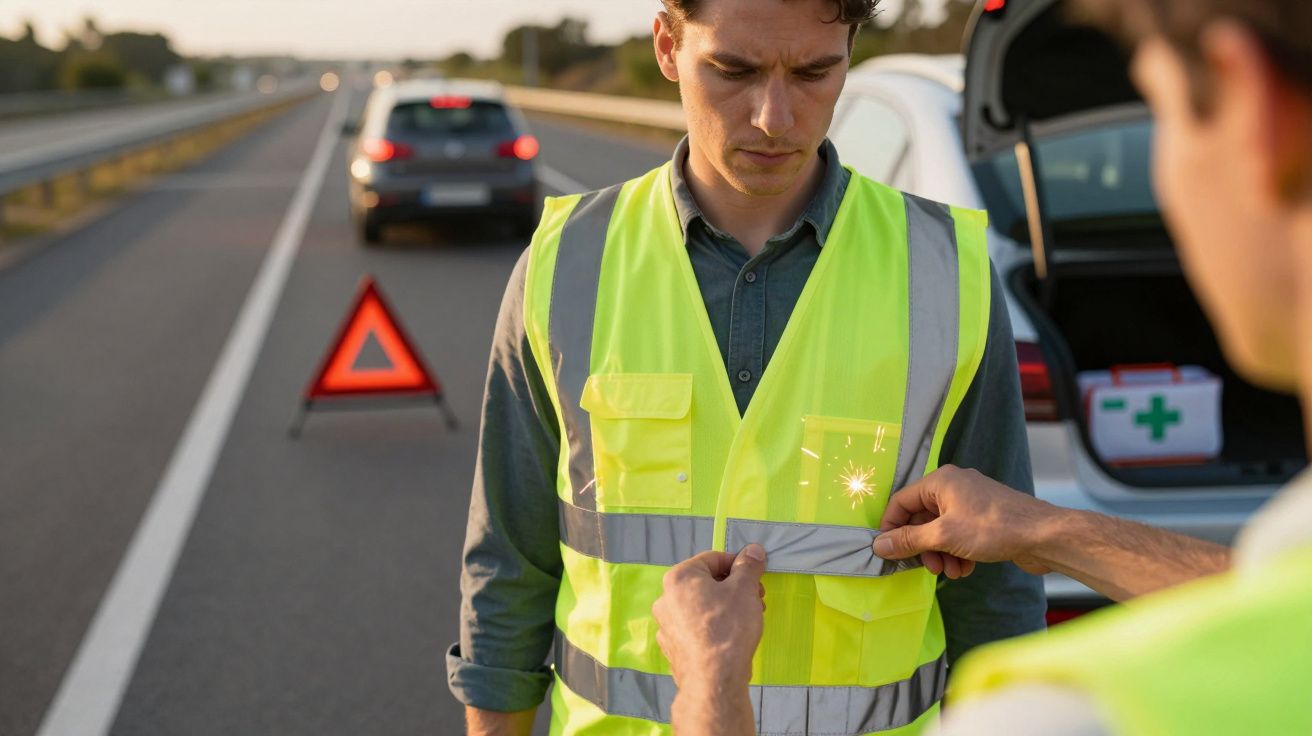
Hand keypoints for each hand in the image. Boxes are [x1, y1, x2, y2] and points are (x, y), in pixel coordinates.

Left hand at [652, 544, 766, 692]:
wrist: (714, 679)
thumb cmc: (727, 629)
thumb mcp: (744, 589)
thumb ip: (748, 566)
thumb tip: (753, 551)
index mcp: (679, 578)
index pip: (712, 559)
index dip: (738, 565)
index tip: (755, 576)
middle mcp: (665, 599)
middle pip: (706, 583)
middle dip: (733, 589)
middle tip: (755, 599)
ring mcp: (666, 626)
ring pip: (701, 607)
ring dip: (725, 608)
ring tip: (747, 620)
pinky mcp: (673, 648)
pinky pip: (696, 629)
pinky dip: (713, 628)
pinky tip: (729, 638)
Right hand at [873, 465, 1055, 577]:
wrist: (1043, 535)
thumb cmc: (994, 527)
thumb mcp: (944, 536)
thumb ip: (909, 540)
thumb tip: (879, 545)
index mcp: (940, 481)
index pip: (901, 501)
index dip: (891, 527)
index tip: (888, 551)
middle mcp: (954, 487)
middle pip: (921, 519)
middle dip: (923, 547)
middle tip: (930, 567)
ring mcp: (970, 503)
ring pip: (940, 531)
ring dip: (941, 554)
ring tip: (953, 572)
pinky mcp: (983, 519)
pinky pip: (958, 535)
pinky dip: (957, 552)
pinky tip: (966, 568)